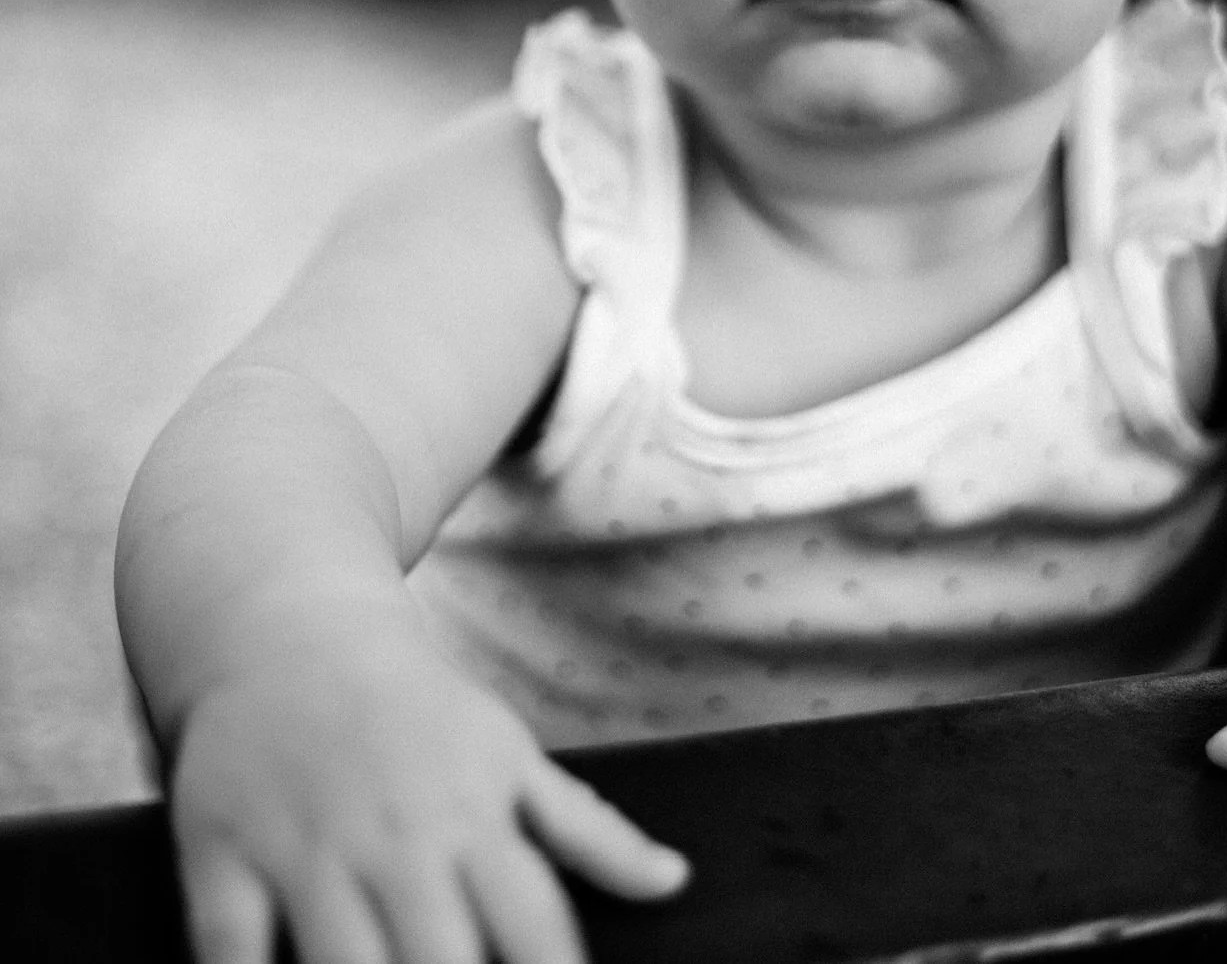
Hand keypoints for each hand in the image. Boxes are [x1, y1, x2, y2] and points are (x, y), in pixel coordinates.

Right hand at [168, 621, 689, 963]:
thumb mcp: (507, 751)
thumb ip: (588, 829)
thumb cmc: (413, 707)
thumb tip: (673, 881)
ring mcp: (306, 847)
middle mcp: (396, 837)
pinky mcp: (220, 854)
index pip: (534, 928)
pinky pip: (227, 950)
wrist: (288, 628)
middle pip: (441, 963)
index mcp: (473, 815)